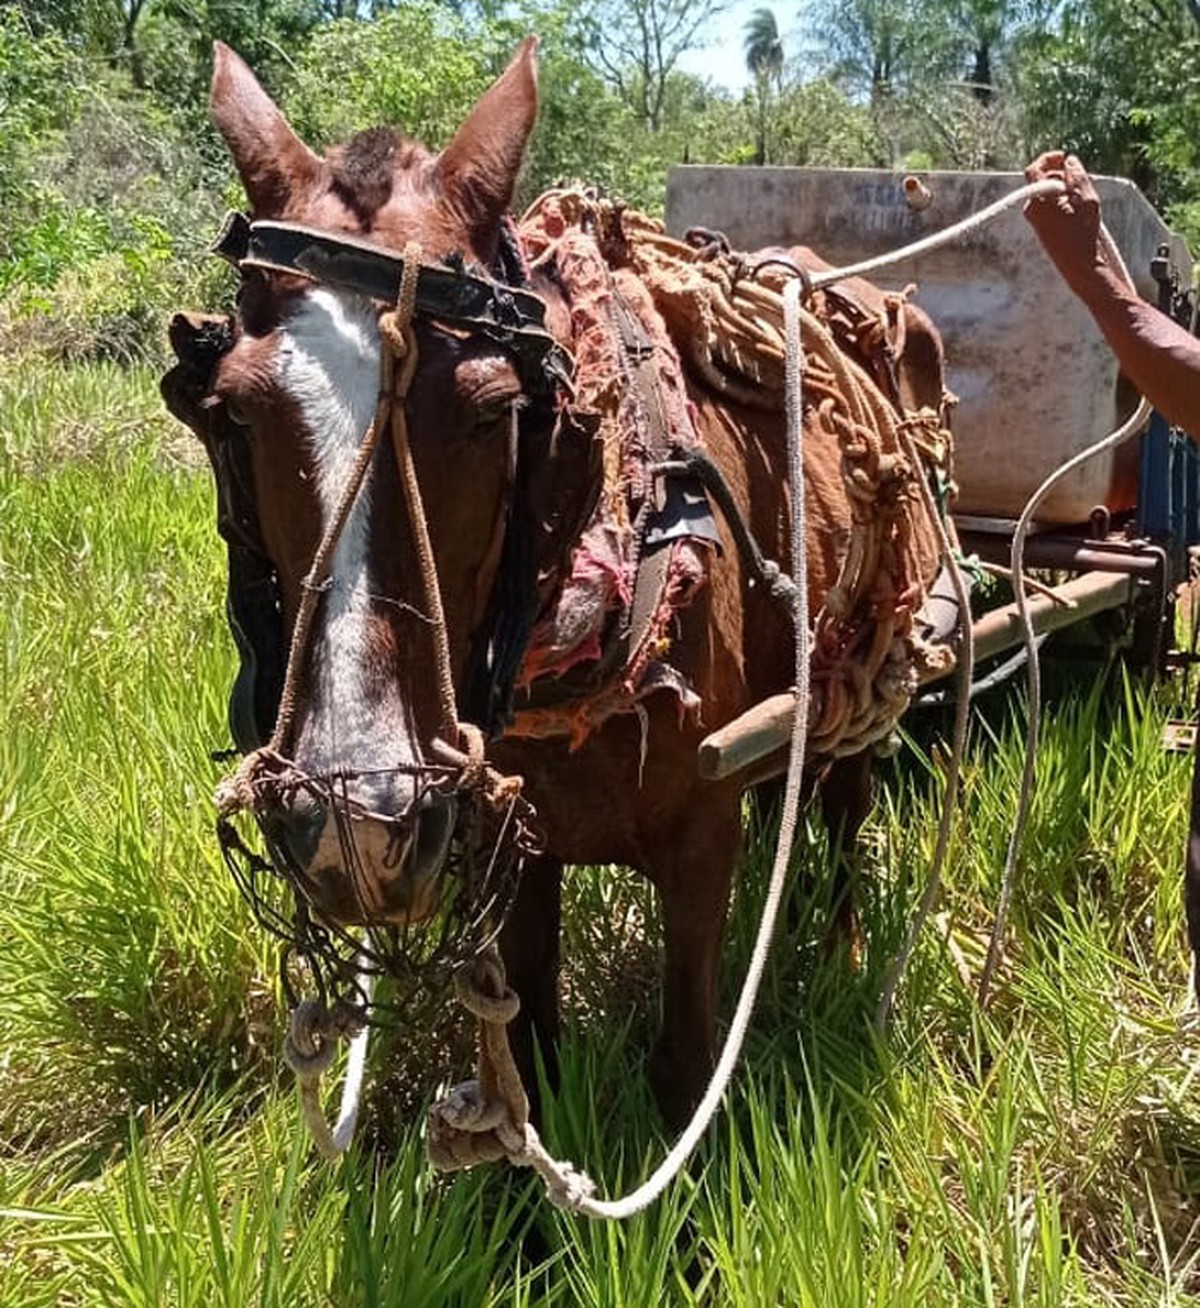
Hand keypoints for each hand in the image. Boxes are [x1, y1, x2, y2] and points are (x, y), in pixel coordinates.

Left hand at [1023, 151, 1104, 292]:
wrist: (1080, 265)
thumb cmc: (1084, 234)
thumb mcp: (1086, 199)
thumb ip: (1076, 177)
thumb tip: (1068, 161)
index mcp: (1040, 200)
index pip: (1035, 170)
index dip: (1048, 159)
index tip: (1063, 157)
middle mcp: (1032, 209)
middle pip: (1040, 180)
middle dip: (1058, 172)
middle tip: (1078, 175)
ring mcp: (1034, 219)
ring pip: (1045, 192)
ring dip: (1061, 186)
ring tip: (1081, 195)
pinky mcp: (1040, 227)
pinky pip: (1047, 204)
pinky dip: (1059, 198)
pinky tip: (1076, 206)